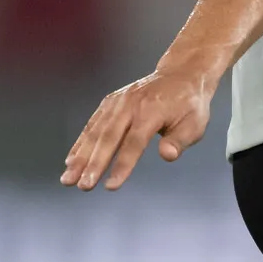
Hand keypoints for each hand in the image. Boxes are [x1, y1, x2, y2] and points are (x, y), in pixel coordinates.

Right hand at [61, 67, 214, 190]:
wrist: (181, 75)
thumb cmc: (189, 105)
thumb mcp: (195, 123)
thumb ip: (179, 140)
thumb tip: (167, 155)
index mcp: (152, 111)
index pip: (134, 142)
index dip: (122, 165)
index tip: (111, 186)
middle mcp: (130, 105)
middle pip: (108, 138)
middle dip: (94, 164)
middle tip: (82, 186)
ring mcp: (117, 102)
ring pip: (95, 132)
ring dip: (80, 157)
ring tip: (68, 179)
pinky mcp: (110, 103)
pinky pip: (92, 125)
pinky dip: (81, 144)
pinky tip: (71, 162)